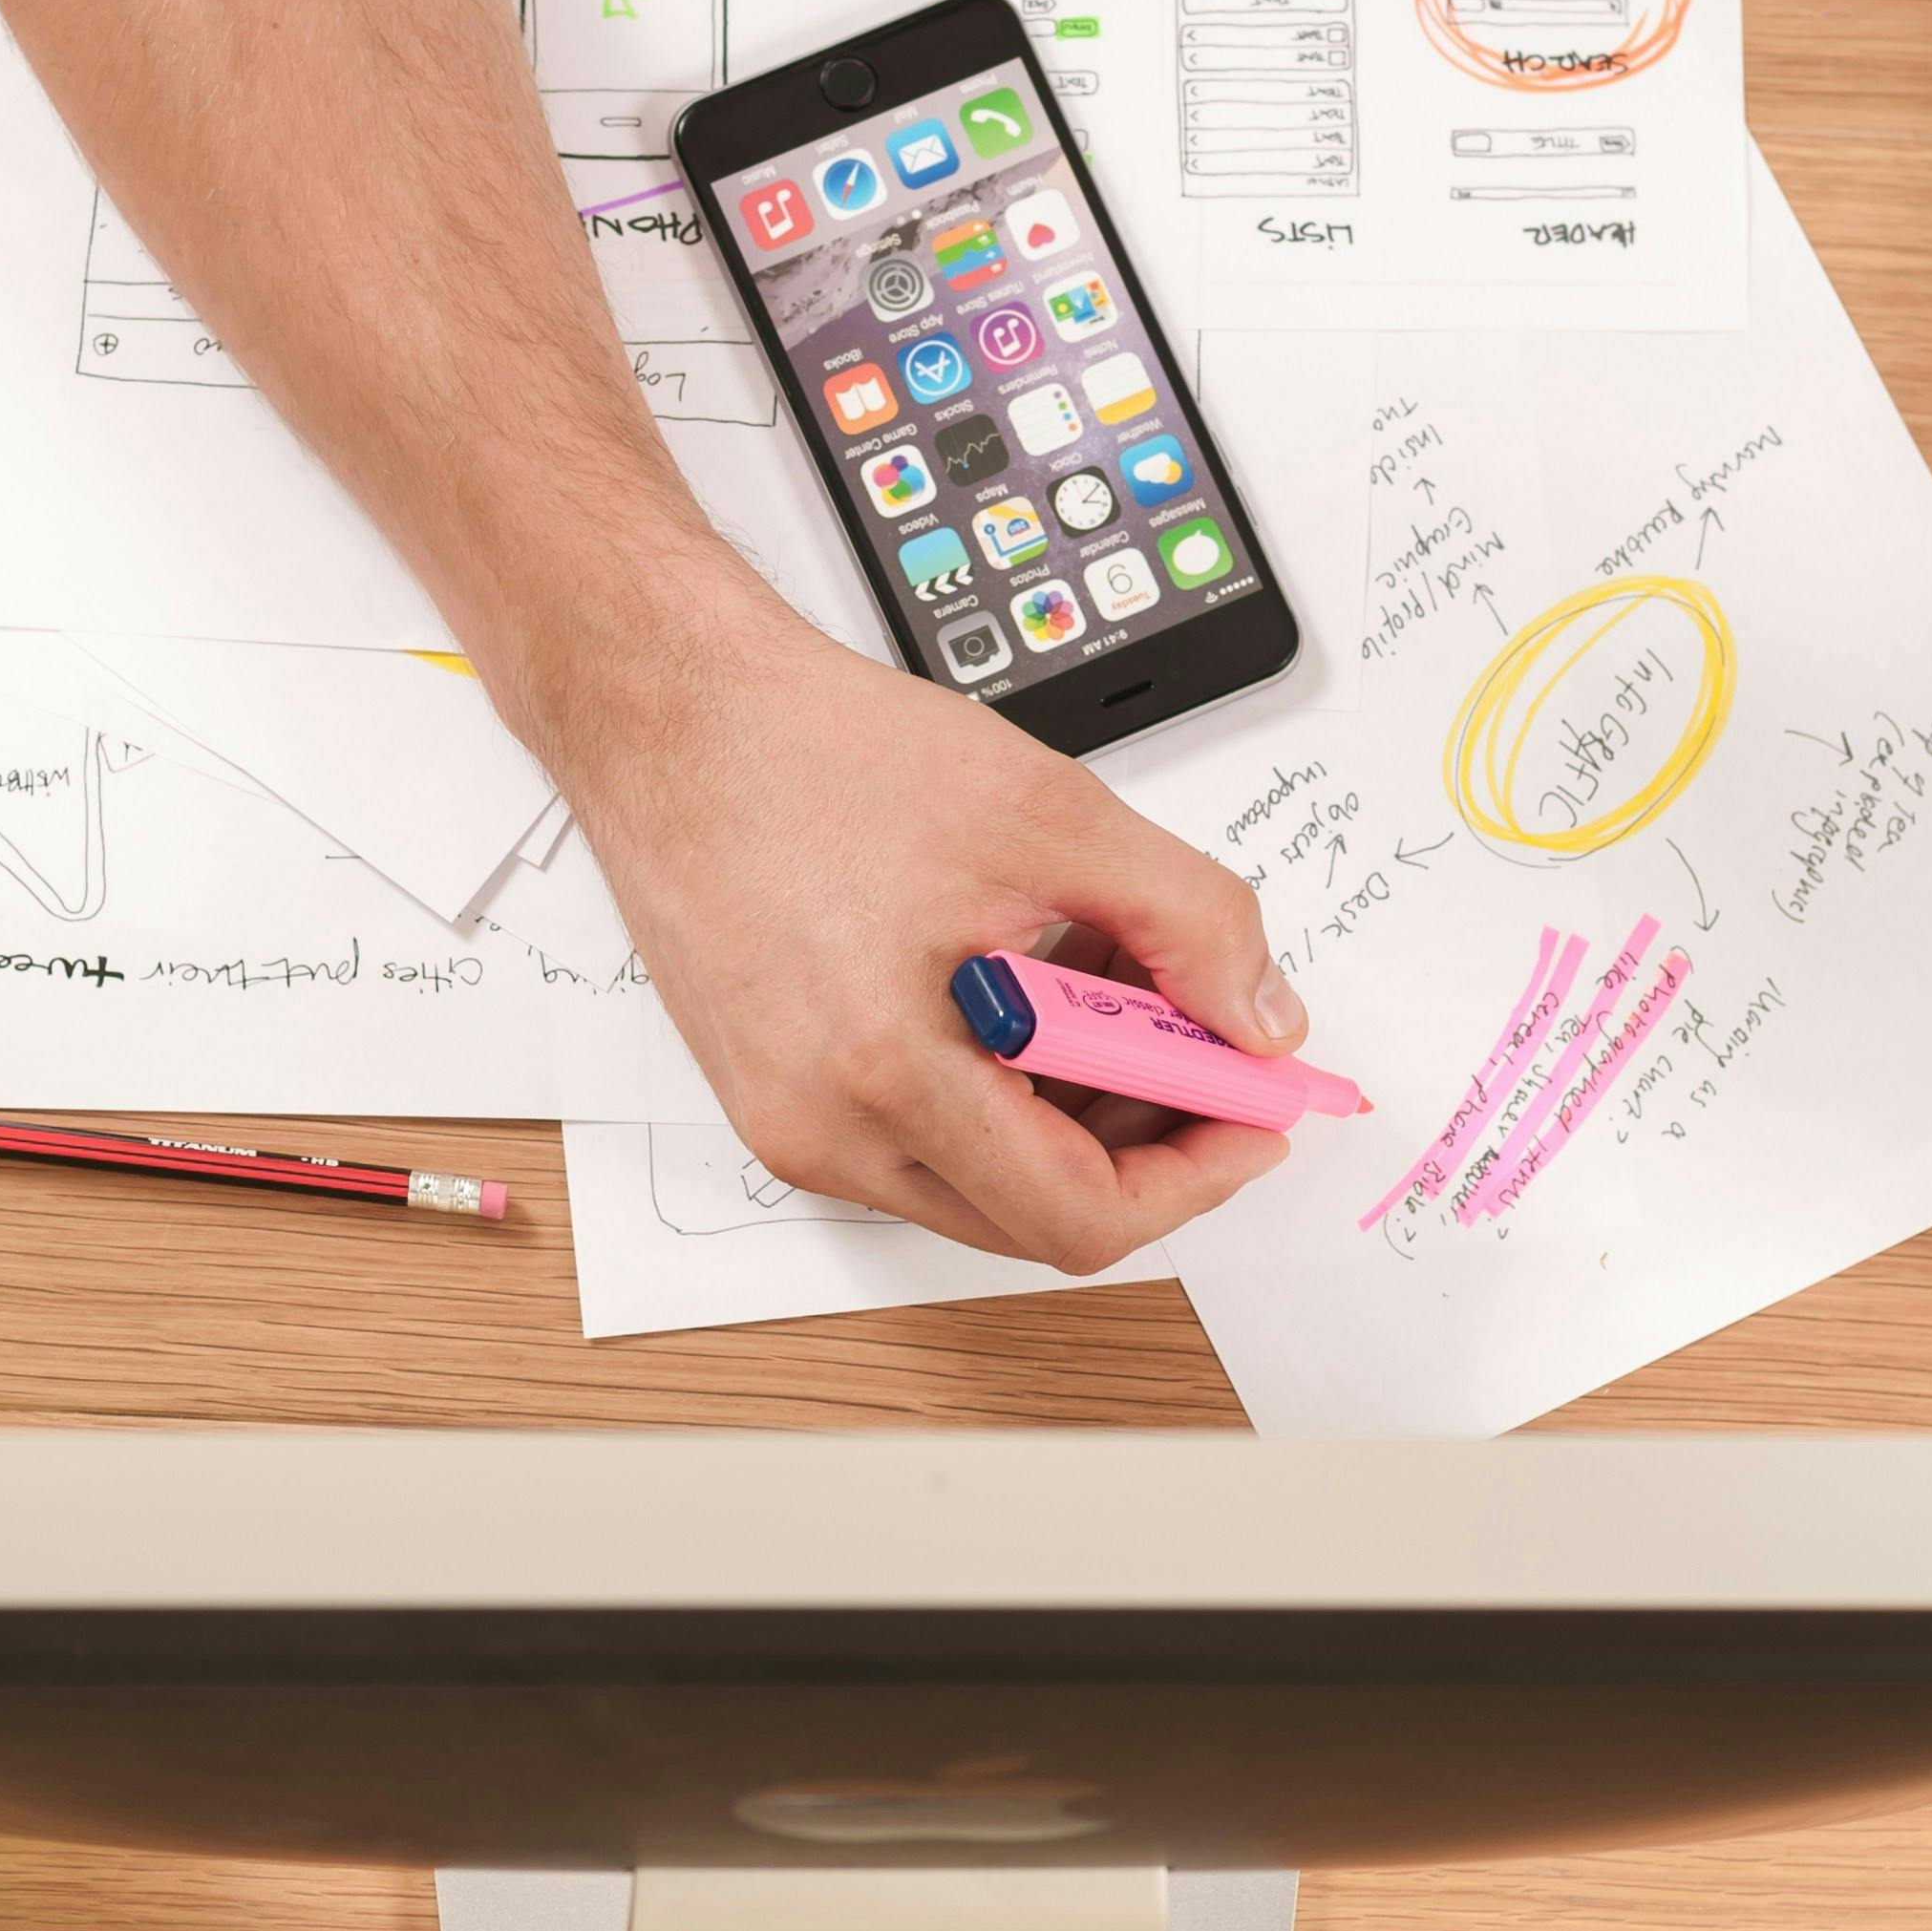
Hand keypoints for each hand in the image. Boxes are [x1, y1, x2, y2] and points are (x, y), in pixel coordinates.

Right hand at [546, 594, 1302, 1269]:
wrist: (668, 713)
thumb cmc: (813, 751)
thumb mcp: (1050, 813)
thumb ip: (1188, 922)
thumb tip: (1262, 1020)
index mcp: (885, 1073)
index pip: (1079, 1217)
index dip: (1196, 1176)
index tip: (1253, 1113)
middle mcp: (823, 1130)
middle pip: (1035, 1213)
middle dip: (1144, 1136)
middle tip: (1199, 1037)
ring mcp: (789, 1122)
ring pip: (981, 1179)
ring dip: (1073, 1105)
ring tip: (1103, 973)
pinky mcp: (772, 1095)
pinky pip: (919, 1137)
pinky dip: (1000, 1082)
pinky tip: (1026, 976)